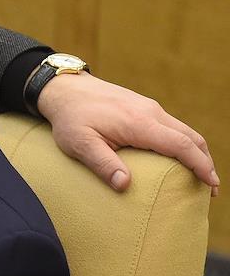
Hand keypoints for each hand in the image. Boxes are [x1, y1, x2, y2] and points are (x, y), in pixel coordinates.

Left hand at [37, 72, 218, 194]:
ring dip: (196, 151)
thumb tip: (125, 185)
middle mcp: (151, 112)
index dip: (201, 166)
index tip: (211, 185)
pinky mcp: (143, 106)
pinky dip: (183, 142)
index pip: (182, 145)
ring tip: (199, 175)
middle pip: (191, 137)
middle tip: (210, 188)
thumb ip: (102, 164)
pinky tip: (177, 156)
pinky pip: (171, 125)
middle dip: (206, 162)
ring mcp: (148, 107)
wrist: (64, 87)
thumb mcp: (80, 143)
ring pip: (183, 130)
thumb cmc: (70, 118)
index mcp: (140, 123)